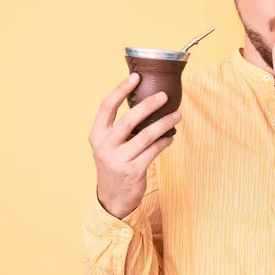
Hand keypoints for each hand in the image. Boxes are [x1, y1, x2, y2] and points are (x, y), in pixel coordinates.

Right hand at [88, 73, 181, 218]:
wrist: (112, 198)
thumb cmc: (115, 163)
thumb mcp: (109, 144)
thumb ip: (119, 126)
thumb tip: (146, 100)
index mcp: (97, 135)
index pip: (106, 106)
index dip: (121, 89)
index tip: (136, 76)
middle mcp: (105, 146)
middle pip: (129, 119)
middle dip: (149, 105)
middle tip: (164, 96)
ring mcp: (118, 160)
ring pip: (146, 135)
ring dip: (164, 123)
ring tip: (177, 115)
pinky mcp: (133, 171)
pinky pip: (154, 151)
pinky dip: (165, 141)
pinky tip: (171, 136)